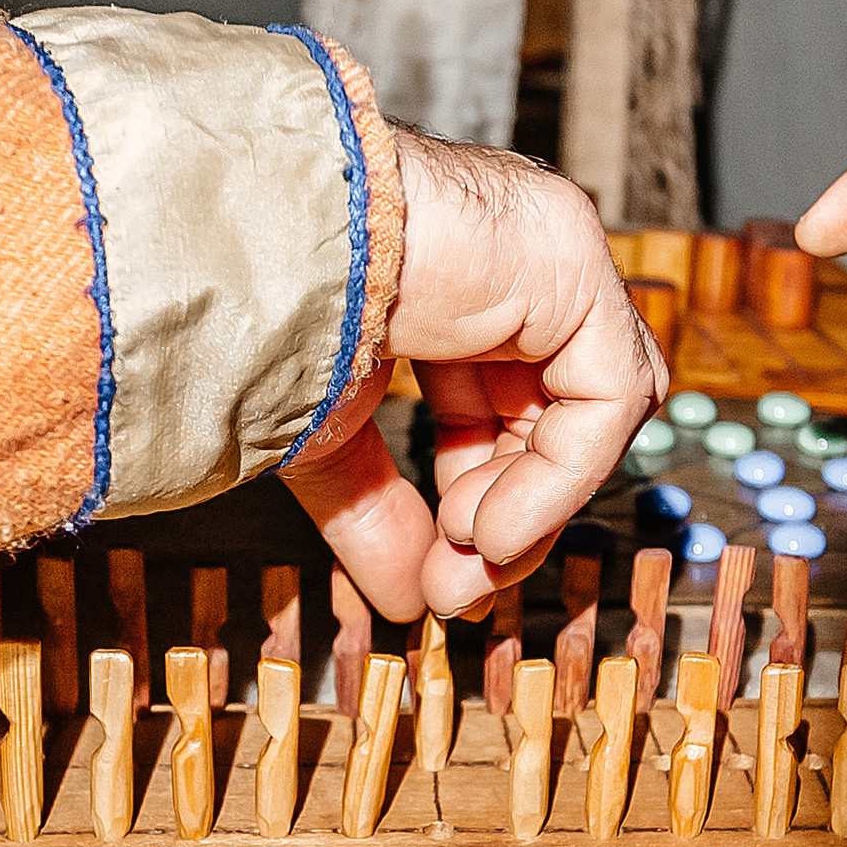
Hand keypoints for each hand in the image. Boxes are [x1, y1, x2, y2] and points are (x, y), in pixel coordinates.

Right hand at [283, 131, 666, 620]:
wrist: (237, 252)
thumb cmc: (264, 310)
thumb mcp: (328, 435)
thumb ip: (379, 511)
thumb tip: (414, 599)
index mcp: (465, 280)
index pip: (515, 401)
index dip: (486, 490)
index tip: (441, 566)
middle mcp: (520, 256)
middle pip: (562, 410)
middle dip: (514, 508)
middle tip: (459, 584)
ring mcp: (551, 247)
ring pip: (599, 406)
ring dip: (537, 502)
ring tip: (466, 552)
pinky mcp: (571, 257)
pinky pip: (609, 390)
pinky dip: (563, 474)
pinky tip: (491, 527)